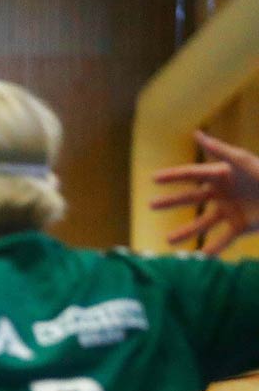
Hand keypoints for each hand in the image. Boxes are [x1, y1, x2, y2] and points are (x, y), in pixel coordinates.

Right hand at [151, 131, 258, 255]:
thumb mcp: (240, 161)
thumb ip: (218, 149)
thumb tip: (196, 134)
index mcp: (221, 176)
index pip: (191, 175)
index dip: (173, 176)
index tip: (153, 178)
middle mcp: (222, 194)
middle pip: (192, 198)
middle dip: (171, 202)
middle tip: (150, 206)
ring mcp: (230, 211)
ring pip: (203, 224)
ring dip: (186, 232)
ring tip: (169, 241)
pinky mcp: (240, 226)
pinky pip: (223, 239)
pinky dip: (212, 249)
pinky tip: (199, 257)